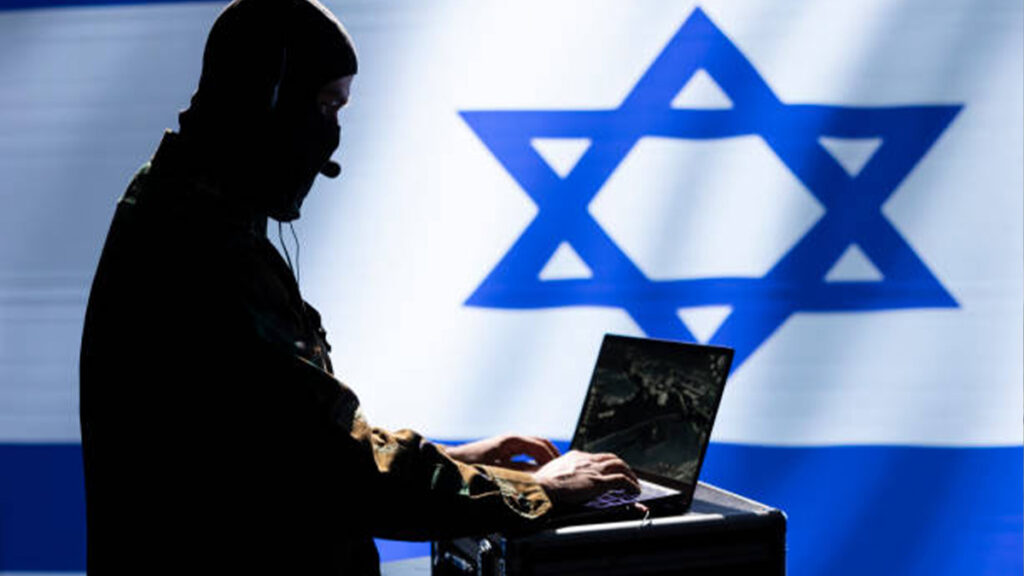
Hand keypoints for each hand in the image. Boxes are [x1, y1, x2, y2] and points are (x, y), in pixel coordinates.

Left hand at [442, 434, 559, 470]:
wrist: (450, 462)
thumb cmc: (468, 465)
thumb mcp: (496, 471)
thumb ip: (517, 474)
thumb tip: (535, 480)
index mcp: (511, 441)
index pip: (540, 445)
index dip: (552, 457)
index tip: (561, 469)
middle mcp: (510, 440)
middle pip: (540, 445)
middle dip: (552, 457)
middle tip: (563, 471)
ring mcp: (507, 446)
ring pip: (533, 450)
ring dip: (544, 460)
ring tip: (553, 474)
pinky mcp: (503, 453)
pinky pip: (525, 456)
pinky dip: (535, 463)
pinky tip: (537, 476)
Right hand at [531, 450, 639, 506]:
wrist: (540, 489)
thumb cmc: (540, 486)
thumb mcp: (550, 476)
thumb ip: (558, 476)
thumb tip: (557, 484)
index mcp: (574, 457)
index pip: (595, 457)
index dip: (605, 463)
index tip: (608, 469)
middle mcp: (586, 460)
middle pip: (611, 458)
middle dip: (621, 466)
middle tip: (627, 474)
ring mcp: (593, 470)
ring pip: (620, 466)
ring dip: (630, 474)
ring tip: (634, 483)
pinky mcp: (599, 482)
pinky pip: (622, 481)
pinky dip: (631, 485)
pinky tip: (634, 491)